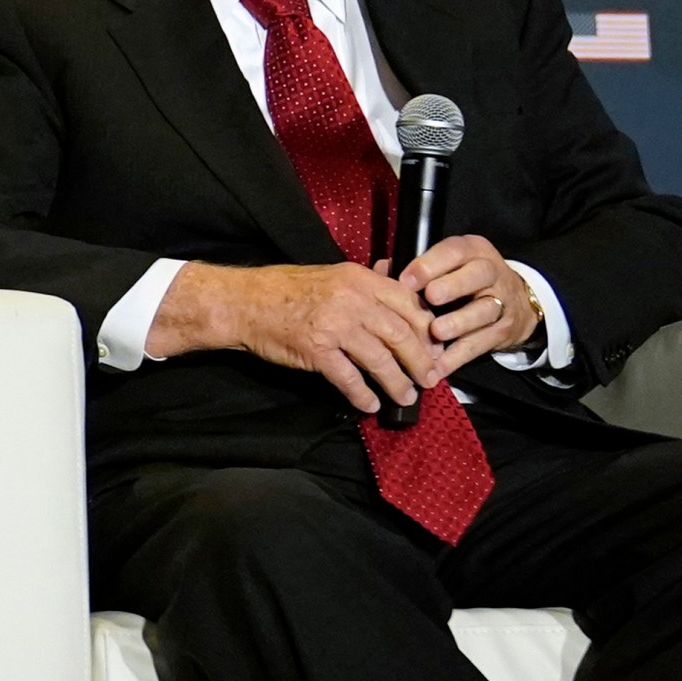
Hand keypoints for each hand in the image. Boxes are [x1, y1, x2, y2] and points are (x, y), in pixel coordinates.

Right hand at [154, 261, 444, 414]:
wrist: (245, 302)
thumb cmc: (287, 289)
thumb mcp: (333, 276)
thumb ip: (367, 286)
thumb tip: (402, 295)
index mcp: (359, 279)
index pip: (408, 304)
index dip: (427, 330)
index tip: (436, 348)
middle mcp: (352, 300)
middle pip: (401, 335)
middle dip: (421, 362)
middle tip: (430, 380)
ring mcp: (334, 326)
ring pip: (380, 360)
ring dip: (397, 383)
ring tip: (406, 397)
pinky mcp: (315, 350)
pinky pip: (349, 378)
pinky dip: (363, 394)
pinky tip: (370, 404)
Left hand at [396, 234, 538, 376]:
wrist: (516, 302)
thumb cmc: (464, 279)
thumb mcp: (448, 265)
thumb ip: (416, 267)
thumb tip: (380, 269)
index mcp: (472, 251)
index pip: (454, 250)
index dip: (430, 264)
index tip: (407, 280)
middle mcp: (491, 272)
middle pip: (477, 275)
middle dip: (452, 286)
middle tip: (430, 298)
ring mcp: (502, 302)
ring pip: (484, 310)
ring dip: (459, 322)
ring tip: (437, 332)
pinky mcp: (504, 331)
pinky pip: (481, 344)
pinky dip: (458, 357)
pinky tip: (438, 366)